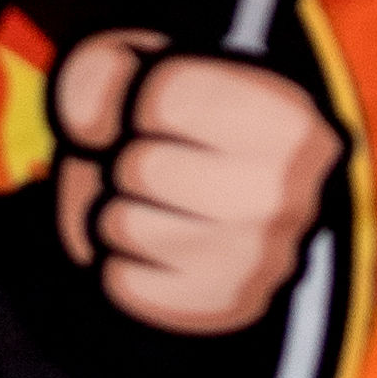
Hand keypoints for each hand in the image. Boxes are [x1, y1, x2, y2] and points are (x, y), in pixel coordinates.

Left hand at [49, 35, 340, 332]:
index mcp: (285, 118)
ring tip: (148, 201)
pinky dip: (118, 257)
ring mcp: (259, 261)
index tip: (154, 108)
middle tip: (150, 159)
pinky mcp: (225, 307)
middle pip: (141, 168)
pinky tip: (150, 243)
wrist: (238, 194)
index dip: (136, 99)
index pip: (162, 97)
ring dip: (116, 208)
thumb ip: (102, 72)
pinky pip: (122, 280)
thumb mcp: (149, 70)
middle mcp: (284, 195)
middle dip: (126, 158)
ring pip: (125, 226)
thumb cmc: (188, 120)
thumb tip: (91, 128)